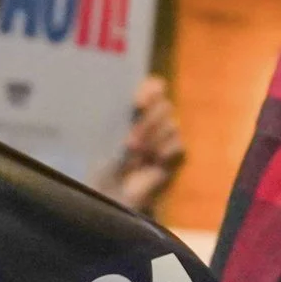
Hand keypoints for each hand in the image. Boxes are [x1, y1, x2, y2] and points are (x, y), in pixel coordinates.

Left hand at [100, 77, 185, 214]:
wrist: (110, 194)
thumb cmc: (102, 163)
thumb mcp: (105, 137)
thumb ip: (119, 116)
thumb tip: (132, 105)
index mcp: (137, 109)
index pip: (154, 87)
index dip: (150, 90)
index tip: (137, 104)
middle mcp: (155, 119)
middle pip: (165, 106)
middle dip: (147, 122)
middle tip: (130, 143)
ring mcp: (167, 137)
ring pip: (172, 125)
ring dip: (153, 139)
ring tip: (135, 154)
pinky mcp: (176, 156)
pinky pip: (178, 146)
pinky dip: (164, 152)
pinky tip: (153, 161)